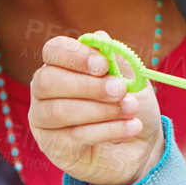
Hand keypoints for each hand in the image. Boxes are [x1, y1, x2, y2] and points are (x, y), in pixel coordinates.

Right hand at [29, 33, 164, 184]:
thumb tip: (101, 37)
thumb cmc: (130, 107)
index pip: (53, 50)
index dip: (75, 55)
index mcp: (62, 66)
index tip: (103, 65)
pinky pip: (76, 136)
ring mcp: (44, 120)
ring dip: (101, 109)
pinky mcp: (53, 147)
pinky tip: (130, 128)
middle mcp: (44, 91)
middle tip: (120, 91)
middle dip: (88, 85)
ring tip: (131, 110)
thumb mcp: (132, 80)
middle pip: (48, 81)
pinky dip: (108, 130)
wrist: (141, 147)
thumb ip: (116, 61)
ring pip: (60, 111)